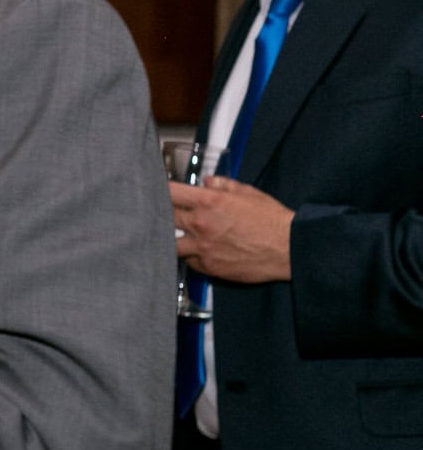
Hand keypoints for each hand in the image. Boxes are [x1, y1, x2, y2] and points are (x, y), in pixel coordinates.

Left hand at [171, 177, 293, 282]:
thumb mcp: (248, 192)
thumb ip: (223, 185)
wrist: (289, 247)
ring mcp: (203, 248)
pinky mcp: (210, 267)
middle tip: (169, 214)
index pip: (170, 192)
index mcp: (209, 202)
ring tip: (183, 237)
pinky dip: (192, 257)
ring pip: (172, 244)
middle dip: (165, 214)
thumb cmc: (271, 218)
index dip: (162, 191)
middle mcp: (201, 224)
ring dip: (175, 240)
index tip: (160, 192)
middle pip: (165, 217)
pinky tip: (199, 252)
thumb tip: (207, 182)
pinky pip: (190, 262)